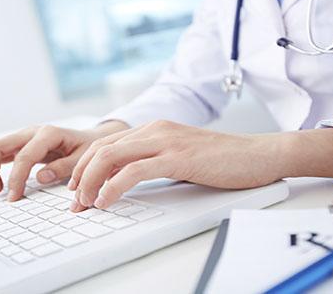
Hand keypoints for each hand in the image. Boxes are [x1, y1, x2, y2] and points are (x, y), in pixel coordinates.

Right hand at [0, 121, 128, 200]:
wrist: (90, 139)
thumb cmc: (87, 150)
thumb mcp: (83, 159)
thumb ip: (64, 168)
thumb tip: (41, 177)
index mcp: (48, 134)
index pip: (23, 157)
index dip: (16, 179)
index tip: (14, 197)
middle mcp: (31, 132)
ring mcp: (23, 137)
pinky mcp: (20, 144)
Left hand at [68, 120, 286, 211]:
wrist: (258, 155)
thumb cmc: (221, 160)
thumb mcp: (178, 157)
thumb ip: (152, 162)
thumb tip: (124, 180)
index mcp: (153, 129)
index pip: (105, 143)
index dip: (84, 167)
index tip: (76, 189)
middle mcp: (154, 130)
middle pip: (101, 148)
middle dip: (80, 176)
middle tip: (74, 201)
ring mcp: (165, 141)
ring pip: (110, 156)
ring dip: (90, 182)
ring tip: (86, 203)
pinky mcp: (177, 157)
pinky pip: (134, 171)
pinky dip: (113, 186)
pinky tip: (106, 200)